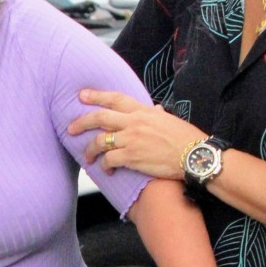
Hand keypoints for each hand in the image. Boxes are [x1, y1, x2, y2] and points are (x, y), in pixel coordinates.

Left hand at [68, 89, 203, 179]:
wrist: (194, 155)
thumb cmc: (186, 139)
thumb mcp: (169, 120)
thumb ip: (156, 115)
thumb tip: (155, 109)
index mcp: (143, 111)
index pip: (115, 99)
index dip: (96, 96)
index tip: (82, 95)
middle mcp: (134, 122)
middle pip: (100, 118)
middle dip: (81, 122)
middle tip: (71, 129)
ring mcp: (131, 139)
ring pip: (99, 141)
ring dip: (90, 150)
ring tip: (87, 158)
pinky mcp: (132, 157)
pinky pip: (109, 159)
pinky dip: (104, 166)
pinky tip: (107, 171)